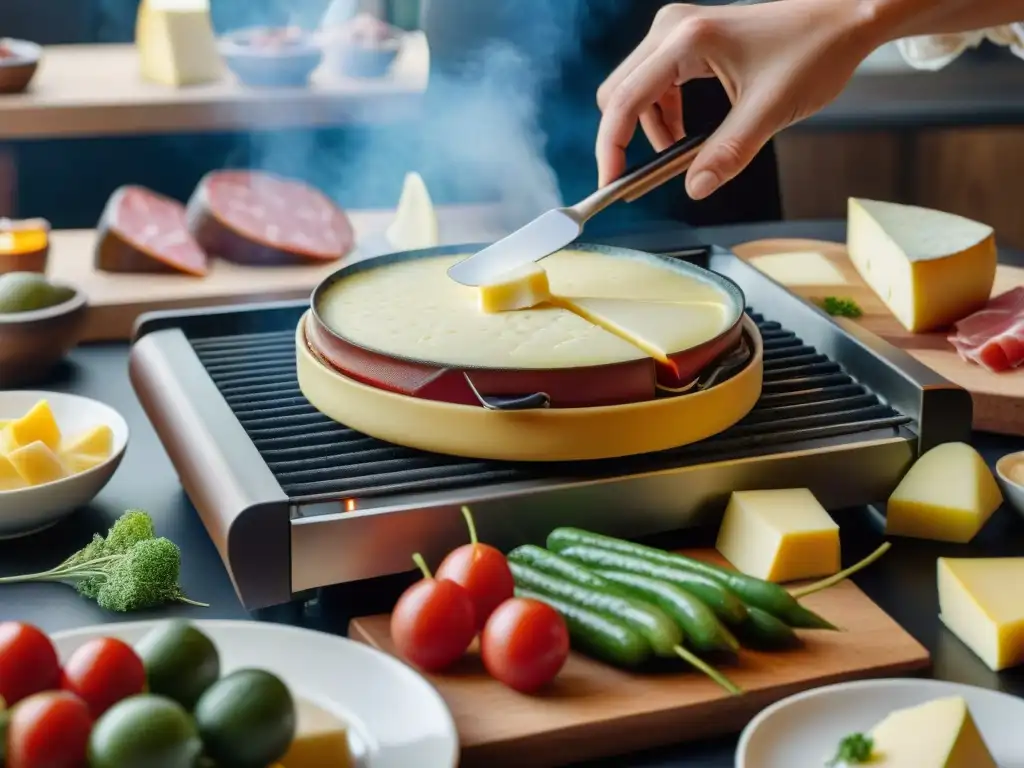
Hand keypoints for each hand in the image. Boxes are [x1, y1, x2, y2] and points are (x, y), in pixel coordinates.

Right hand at [596, 0, 881, 198]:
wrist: (842, 17)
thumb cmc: (814, 51)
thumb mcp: (771, 110)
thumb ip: (728, 152)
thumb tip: (695, 188)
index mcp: (688, 40)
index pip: (625, 100)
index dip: (611, 147)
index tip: (610, 184)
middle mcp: (673, 29)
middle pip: (619, 94)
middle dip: (626, 140)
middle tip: (649, 177)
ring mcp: (677, 32)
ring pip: (634, 92)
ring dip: (648, 131)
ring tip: (682, 156)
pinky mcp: (686, 40)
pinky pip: (654, 86)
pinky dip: (662, 117)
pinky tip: (685, 137)